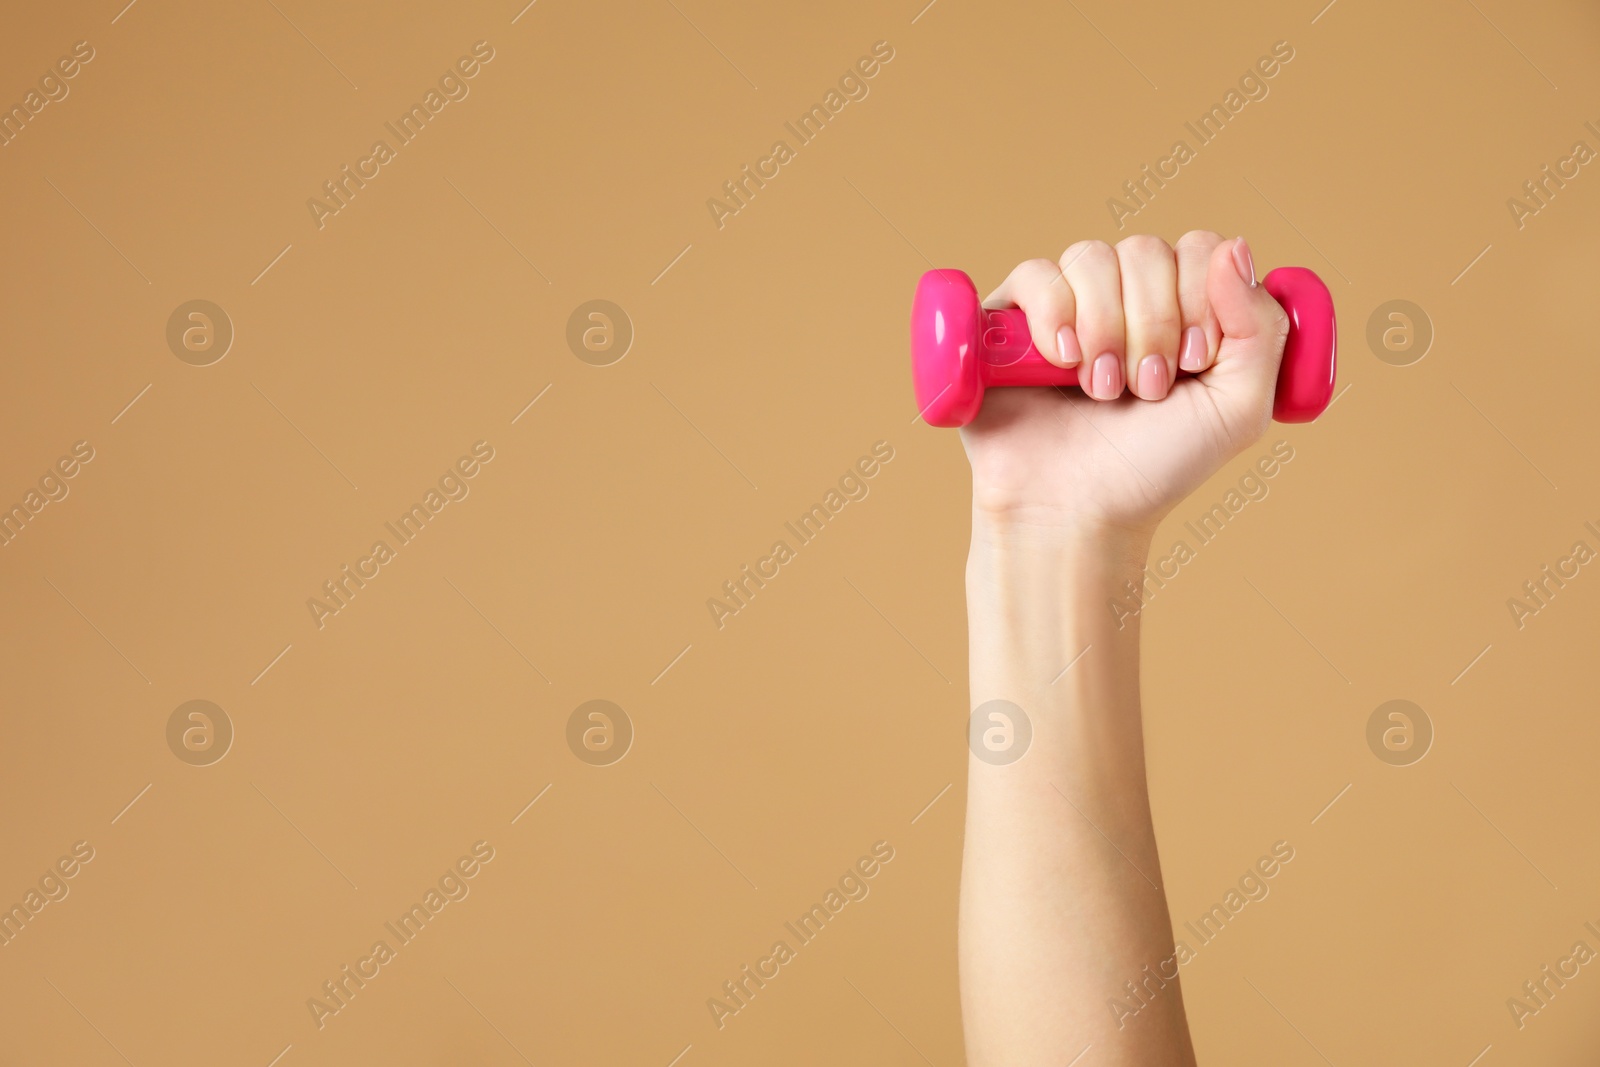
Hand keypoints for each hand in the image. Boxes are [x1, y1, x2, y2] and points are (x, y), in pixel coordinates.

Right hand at [961, 232, 1289, 538]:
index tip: (1195, 363)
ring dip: (1105, 329)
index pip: (1200, 248)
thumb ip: (1261, 328)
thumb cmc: (1154, 468)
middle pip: (1146, 250)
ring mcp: (1065, 305)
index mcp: (1180, 310)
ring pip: (1093, 258)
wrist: (1075, 511)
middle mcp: (1123, 299)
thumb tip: (1234, 248)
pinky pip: (1036, 273)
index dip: (1201, 298)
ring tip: (1100, 389)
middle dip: (1153, 325)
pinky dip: (1055, 314)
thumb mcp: (1238, 408)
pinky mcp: (1009, 318)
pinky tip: (1060, 362)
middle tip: (1145, 389)